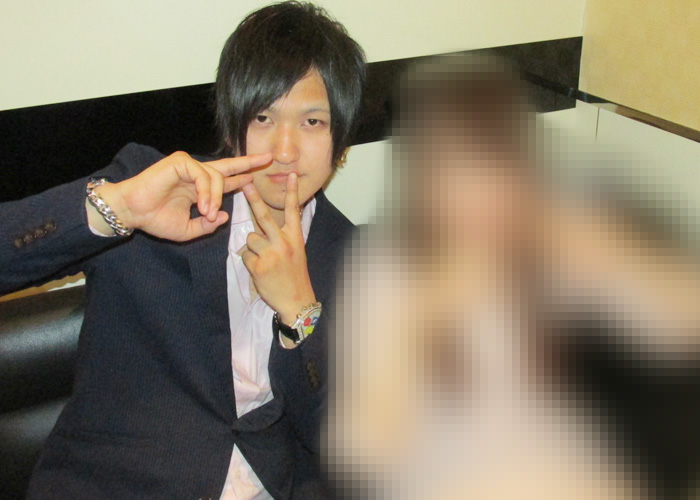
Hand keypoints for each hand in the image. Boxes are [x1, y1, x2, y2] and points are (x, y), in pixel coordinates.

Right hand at [89, 151, 271, 240]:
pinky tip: (201, 205)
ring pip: (216, 177)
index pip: (226, 180)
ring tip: (207, 212)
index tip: (257, 176)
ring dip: (216, 197)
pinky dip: (206, 191)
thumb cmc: (156, 220)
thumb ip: (207, 225)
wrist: (133, 213)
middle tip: (268, 159)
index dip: (241, 178)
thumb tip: (224, 215)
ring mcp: (188, 166)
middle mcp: (196, 174)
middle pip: (228, 165)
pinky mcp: (180, 162)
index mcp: (199, 188)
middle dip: (248, 162)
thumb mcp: (188, 230)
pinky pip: (203, 175)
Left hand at [241, 173, 315, 323]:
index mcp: (295, 237)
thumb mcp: (296, 251)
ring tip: (265, 261)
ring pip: (251, 238)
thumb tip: (262, 227)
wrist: (296, 300)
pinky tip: (261, 271)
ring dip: (254, 247)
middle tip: (245, 185)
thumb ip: (283, 237)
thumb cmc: (295, 275)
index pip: (293, 210)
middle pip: (265, 217)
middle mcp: (283, 243)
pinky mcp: (258, 266)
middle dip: (254, 199)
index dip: (292, 191)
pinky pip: (245, 255)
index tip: (289, 174)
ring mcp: (270, 254)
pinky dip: (250, 262)